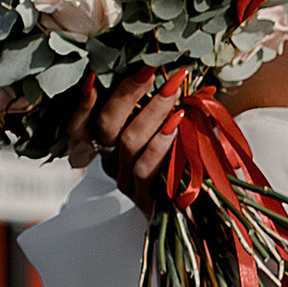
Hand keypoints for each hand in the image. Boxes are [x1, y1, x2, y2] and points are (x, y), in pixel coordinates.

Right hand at [70, 69, 183, 224]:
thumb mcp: (179, 131)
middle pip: (106, 126)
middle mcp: (113, 164)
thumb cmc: (190, 167)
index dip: (83, 103)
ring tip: (172, 88)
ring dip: (151, 111)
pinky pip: (147, 168)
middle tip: (150, 68)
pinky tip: (177, 123)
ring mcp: (128, 183)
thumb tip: (181, 73)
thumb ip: (171, 107)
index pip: (82, 125)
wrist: (206, 218)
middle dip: (127, 93)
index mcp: (110, 148)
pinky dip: (161, 142)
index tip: (93, 75)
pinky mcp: (147, 201)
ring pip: (128, 143)